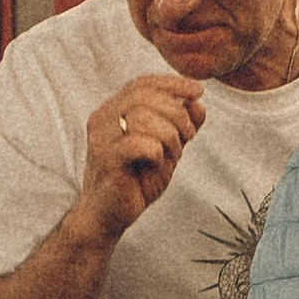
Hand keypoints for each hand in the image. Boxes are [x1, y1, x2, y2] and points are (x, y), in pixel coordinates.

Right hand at [80, 74, 205, 235]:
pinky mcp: (106, 159)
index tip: (198, 91)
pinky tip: (157, 163)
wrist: (109, 214)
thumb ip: (183, 125)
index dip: (172, 83)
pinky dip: (158, 152)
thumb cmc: (136, 179)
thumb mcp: (167, 148)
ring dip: (169, 136)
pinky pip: (139, 143)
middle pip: (145, 96)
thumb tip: (198, 102)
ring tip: (173, 155)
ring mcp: (101, 138)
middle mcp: (102, 118)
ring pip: (143, 117)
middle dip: (177, 113)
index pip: (141, 84)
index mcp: (113, 110)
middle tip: (188, 136)